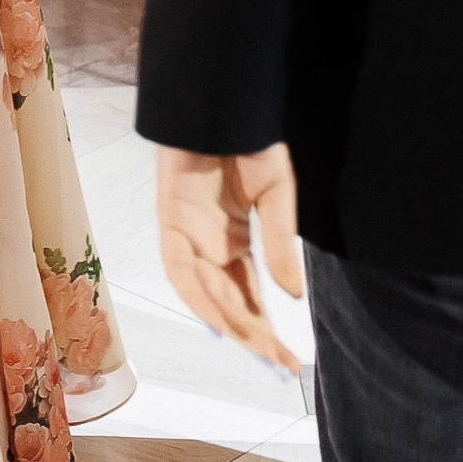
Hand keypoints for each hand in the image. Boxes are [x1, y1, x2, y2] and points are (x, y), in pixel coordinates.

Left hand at [155, 143, 303, 374]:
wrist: (221, 96)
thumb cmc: (250, 138)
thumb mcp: (276, 194)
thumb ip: (279, 244)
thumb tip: (293, 297)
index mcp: (234, 240)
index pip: (251, 295)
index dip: (266, 328)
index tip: (290, 361)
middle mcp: (208, 243)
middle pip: (228, 300)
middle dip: (252, 334)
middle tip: (279, 364)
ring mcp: (187, 231)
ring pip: (205, 291)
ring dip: (229, 320)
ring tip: (257, 347)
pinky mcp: (169, 215)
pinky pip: (180, 265)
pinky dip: (198, 293)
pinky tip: (218, 317)